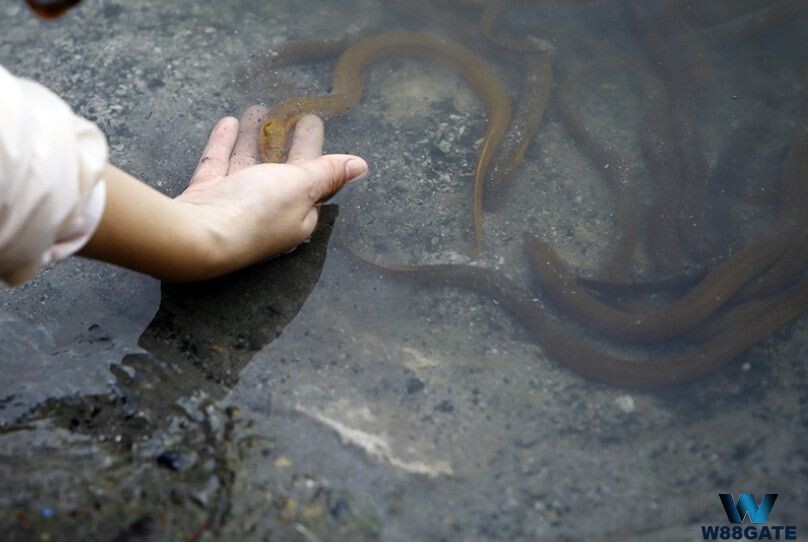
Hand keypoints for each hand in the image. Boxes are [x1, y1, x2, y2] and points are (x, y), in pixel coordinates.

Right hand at [79, 107, 366, 281]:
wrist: (197, 237)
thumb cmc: (257, 212)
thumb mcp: (301, 188)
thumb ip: (327, 173)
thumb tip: (361, 166)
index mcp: (297, 214)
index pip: (313, 177)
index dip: (315, 148)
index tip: (313, 120)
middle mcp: (268, 211)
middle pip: (282, 169)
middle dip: (288, 140)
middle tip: (292, 110)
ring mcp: (234, 204)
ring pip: (249, 163)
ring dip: (256, 136)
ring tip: (259, 108)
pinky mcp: (206, 196)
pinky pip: (218, 164)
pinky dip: (225, 143)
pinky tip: (230, 121)